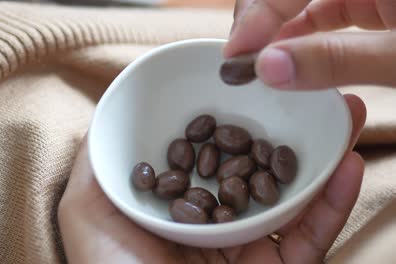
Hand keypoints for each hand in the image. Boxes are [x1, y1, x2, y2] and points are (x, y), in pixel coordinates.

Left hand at [58, 95, 365, 263]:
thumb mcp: (87, 209)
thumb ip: (98, 164)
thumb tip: (109, 117)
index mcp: (180, 203)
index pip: (211, 152)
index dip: (233, 117)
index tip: (253, 84)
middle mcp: (216, 220)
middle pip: (256, 168)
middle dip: (286, 130)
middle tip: (309, 92)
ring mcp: (248, 245)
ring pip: (292, 196)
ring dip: (321, 156)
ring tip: (344, 113)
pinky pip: (310, 237)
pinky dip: (333, 204)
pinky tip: (347, 165)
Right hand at [225, 0, 395, 89]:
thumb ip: (338, 59)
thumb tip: (268, 69)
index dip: (256, 13)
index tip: (235, 54)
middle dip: (261, 19)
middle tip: (242, 57)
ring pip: (311, 3)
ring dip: (282, 32)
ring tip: (263, 66)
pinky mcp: (383, 9)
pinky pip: (334, 14)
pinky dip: (310, 38)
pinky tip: (296, 61)